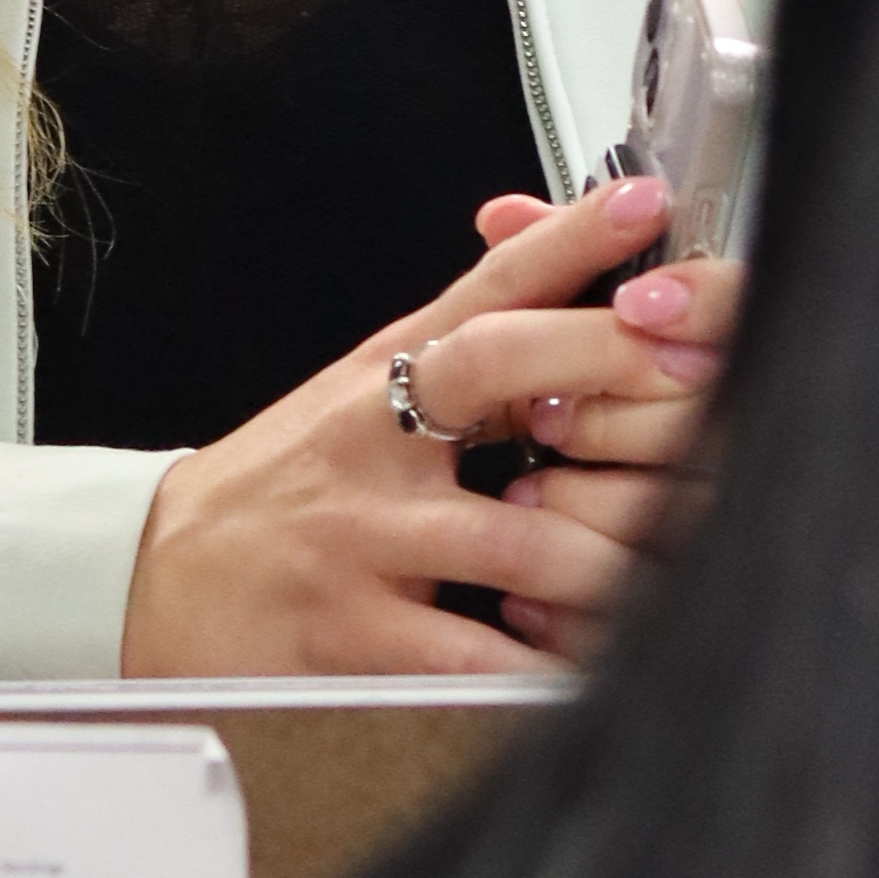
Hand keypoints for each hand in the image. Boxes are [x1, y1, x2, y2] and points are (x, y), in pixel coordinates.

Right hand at [117, 169, 737, 677]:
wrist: (156, 579)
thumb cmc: (286, 484)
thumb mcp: (364, 388)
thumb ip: (466, 329)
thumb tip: (569, 240)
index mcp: (388, 372)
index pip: (489, 286)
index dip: (573, 241)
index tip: (648, 206)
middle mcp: (376, 440)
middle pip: (506, 371)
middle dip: (624, 380)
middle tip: (722, 399)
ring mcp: (364, 537)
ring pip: (525, 540)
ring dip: (626, 559)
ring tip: (698, 567)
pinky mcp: (354, 637)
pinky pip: (478, 658)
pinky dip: (551, 670)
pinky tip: (606, 670)